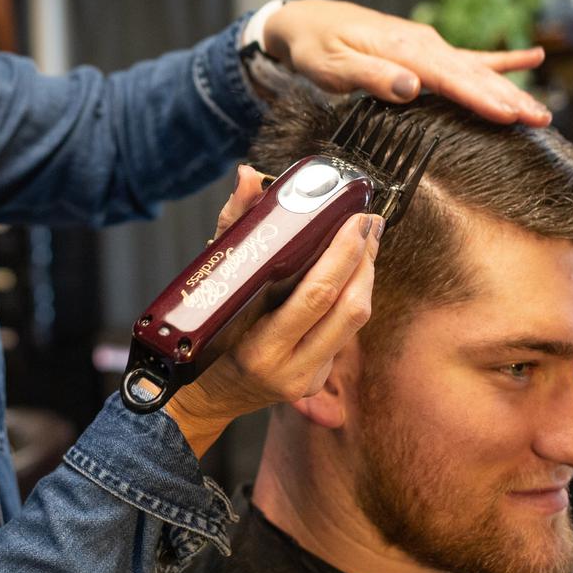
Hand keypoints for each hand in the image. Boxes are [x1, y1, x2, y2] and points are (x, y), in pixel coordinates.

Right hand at [165, 166, 382, 455]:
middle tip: (369, 222)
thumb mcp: (211, 283)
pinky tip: (352, 270)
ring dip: (366, 275)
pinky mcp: (318, 380)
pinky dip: (353, 295)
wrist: (205, 395)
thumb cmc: (203, 334)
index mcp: (258, 348)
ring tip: (367, 239)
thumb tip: (249, 176)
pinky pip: (346, 331)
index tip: (355, 220)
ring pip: (355, 320)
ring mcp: (307, 378)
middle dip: (365, 259)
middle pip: (348, 308)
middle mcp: (288, 368)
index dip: (343, 256)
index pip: (315, 297)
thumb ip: (232, 228)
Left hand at [263, 0, 549, 125]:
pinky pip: (469, 58)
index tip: (508, 116)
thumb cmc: (315, 47)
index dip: (480, 98)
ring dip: (511, 89)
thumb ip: (371, 76)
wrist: (306, 20)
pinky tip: (532, 58)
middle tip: (541, 120)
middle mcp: (423, 44)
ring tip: (541, 112)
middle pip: (474, 74)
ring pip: (478, 70)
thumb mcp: (332, 65)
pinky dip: (501, 60)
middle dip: (509, 98)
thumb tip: (410, 87)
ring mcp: (428, 45)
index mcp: (403, 49)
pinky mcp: (426, 50)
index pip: (449, 78)